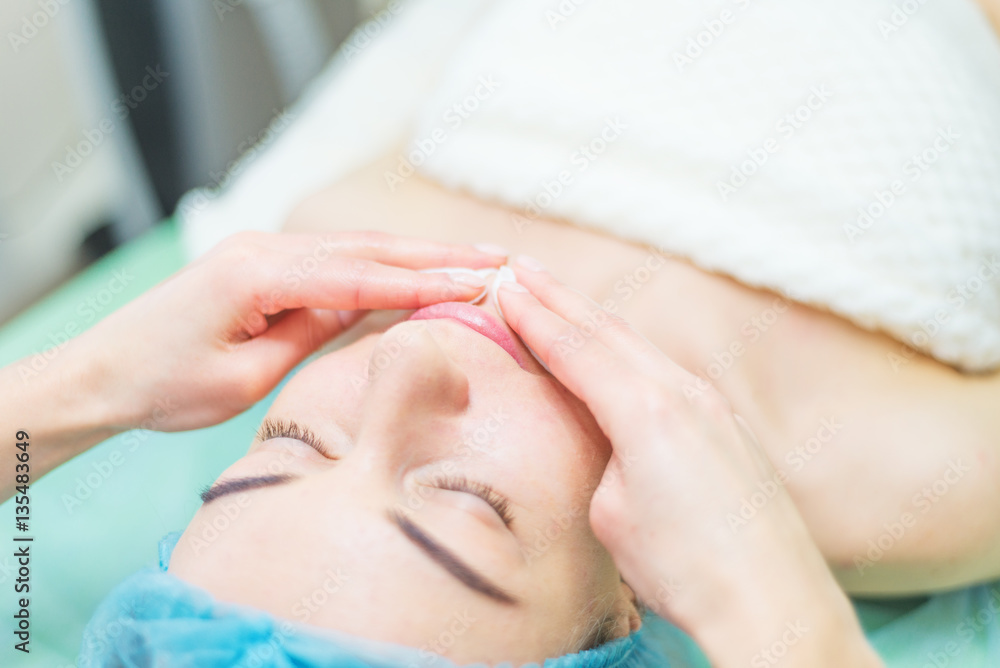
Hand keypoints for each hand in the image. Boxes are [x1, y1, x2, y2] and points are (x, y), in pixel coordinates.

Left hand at [78, 231, 504, 432]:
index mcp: (258, 276)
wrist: (104, 373)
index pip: (361, 277)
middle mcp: (263, 249)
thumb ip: (309, 335)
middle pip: (367, 249)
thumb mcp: (246, 378)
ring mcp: (262, 250)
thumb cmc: (165, 385)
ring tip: (473, 257)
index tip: (477, 283)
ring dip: (414, 254)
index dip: (423, 282)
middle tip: (496, 258)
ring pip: (355, 247)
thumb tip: (363, 310)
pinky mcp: (263, 262)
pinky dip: (381, 262)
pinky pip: (333, 257)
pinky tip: (416, 266)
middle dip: (435, 255)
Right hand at [497, 259, 881, 666]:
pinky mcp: (730, 426)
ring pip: (640, 346)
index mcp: (645, 411)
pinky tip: (617, 351)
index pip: (574, 349)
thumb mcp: (611, 513)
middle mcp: (684, 393)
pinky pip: (667, 369)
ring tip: (561, 299)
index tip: (502, 287)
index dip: (533, 317)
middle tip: (521, 268)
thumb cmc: (687, 570)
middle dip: (560, 297)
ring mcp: (714, 405)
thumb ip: (601, 456)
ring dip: (595, 319)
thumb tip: (606, 439)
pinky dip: (629, 349)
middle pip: (608, 331)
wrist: (774, 602)